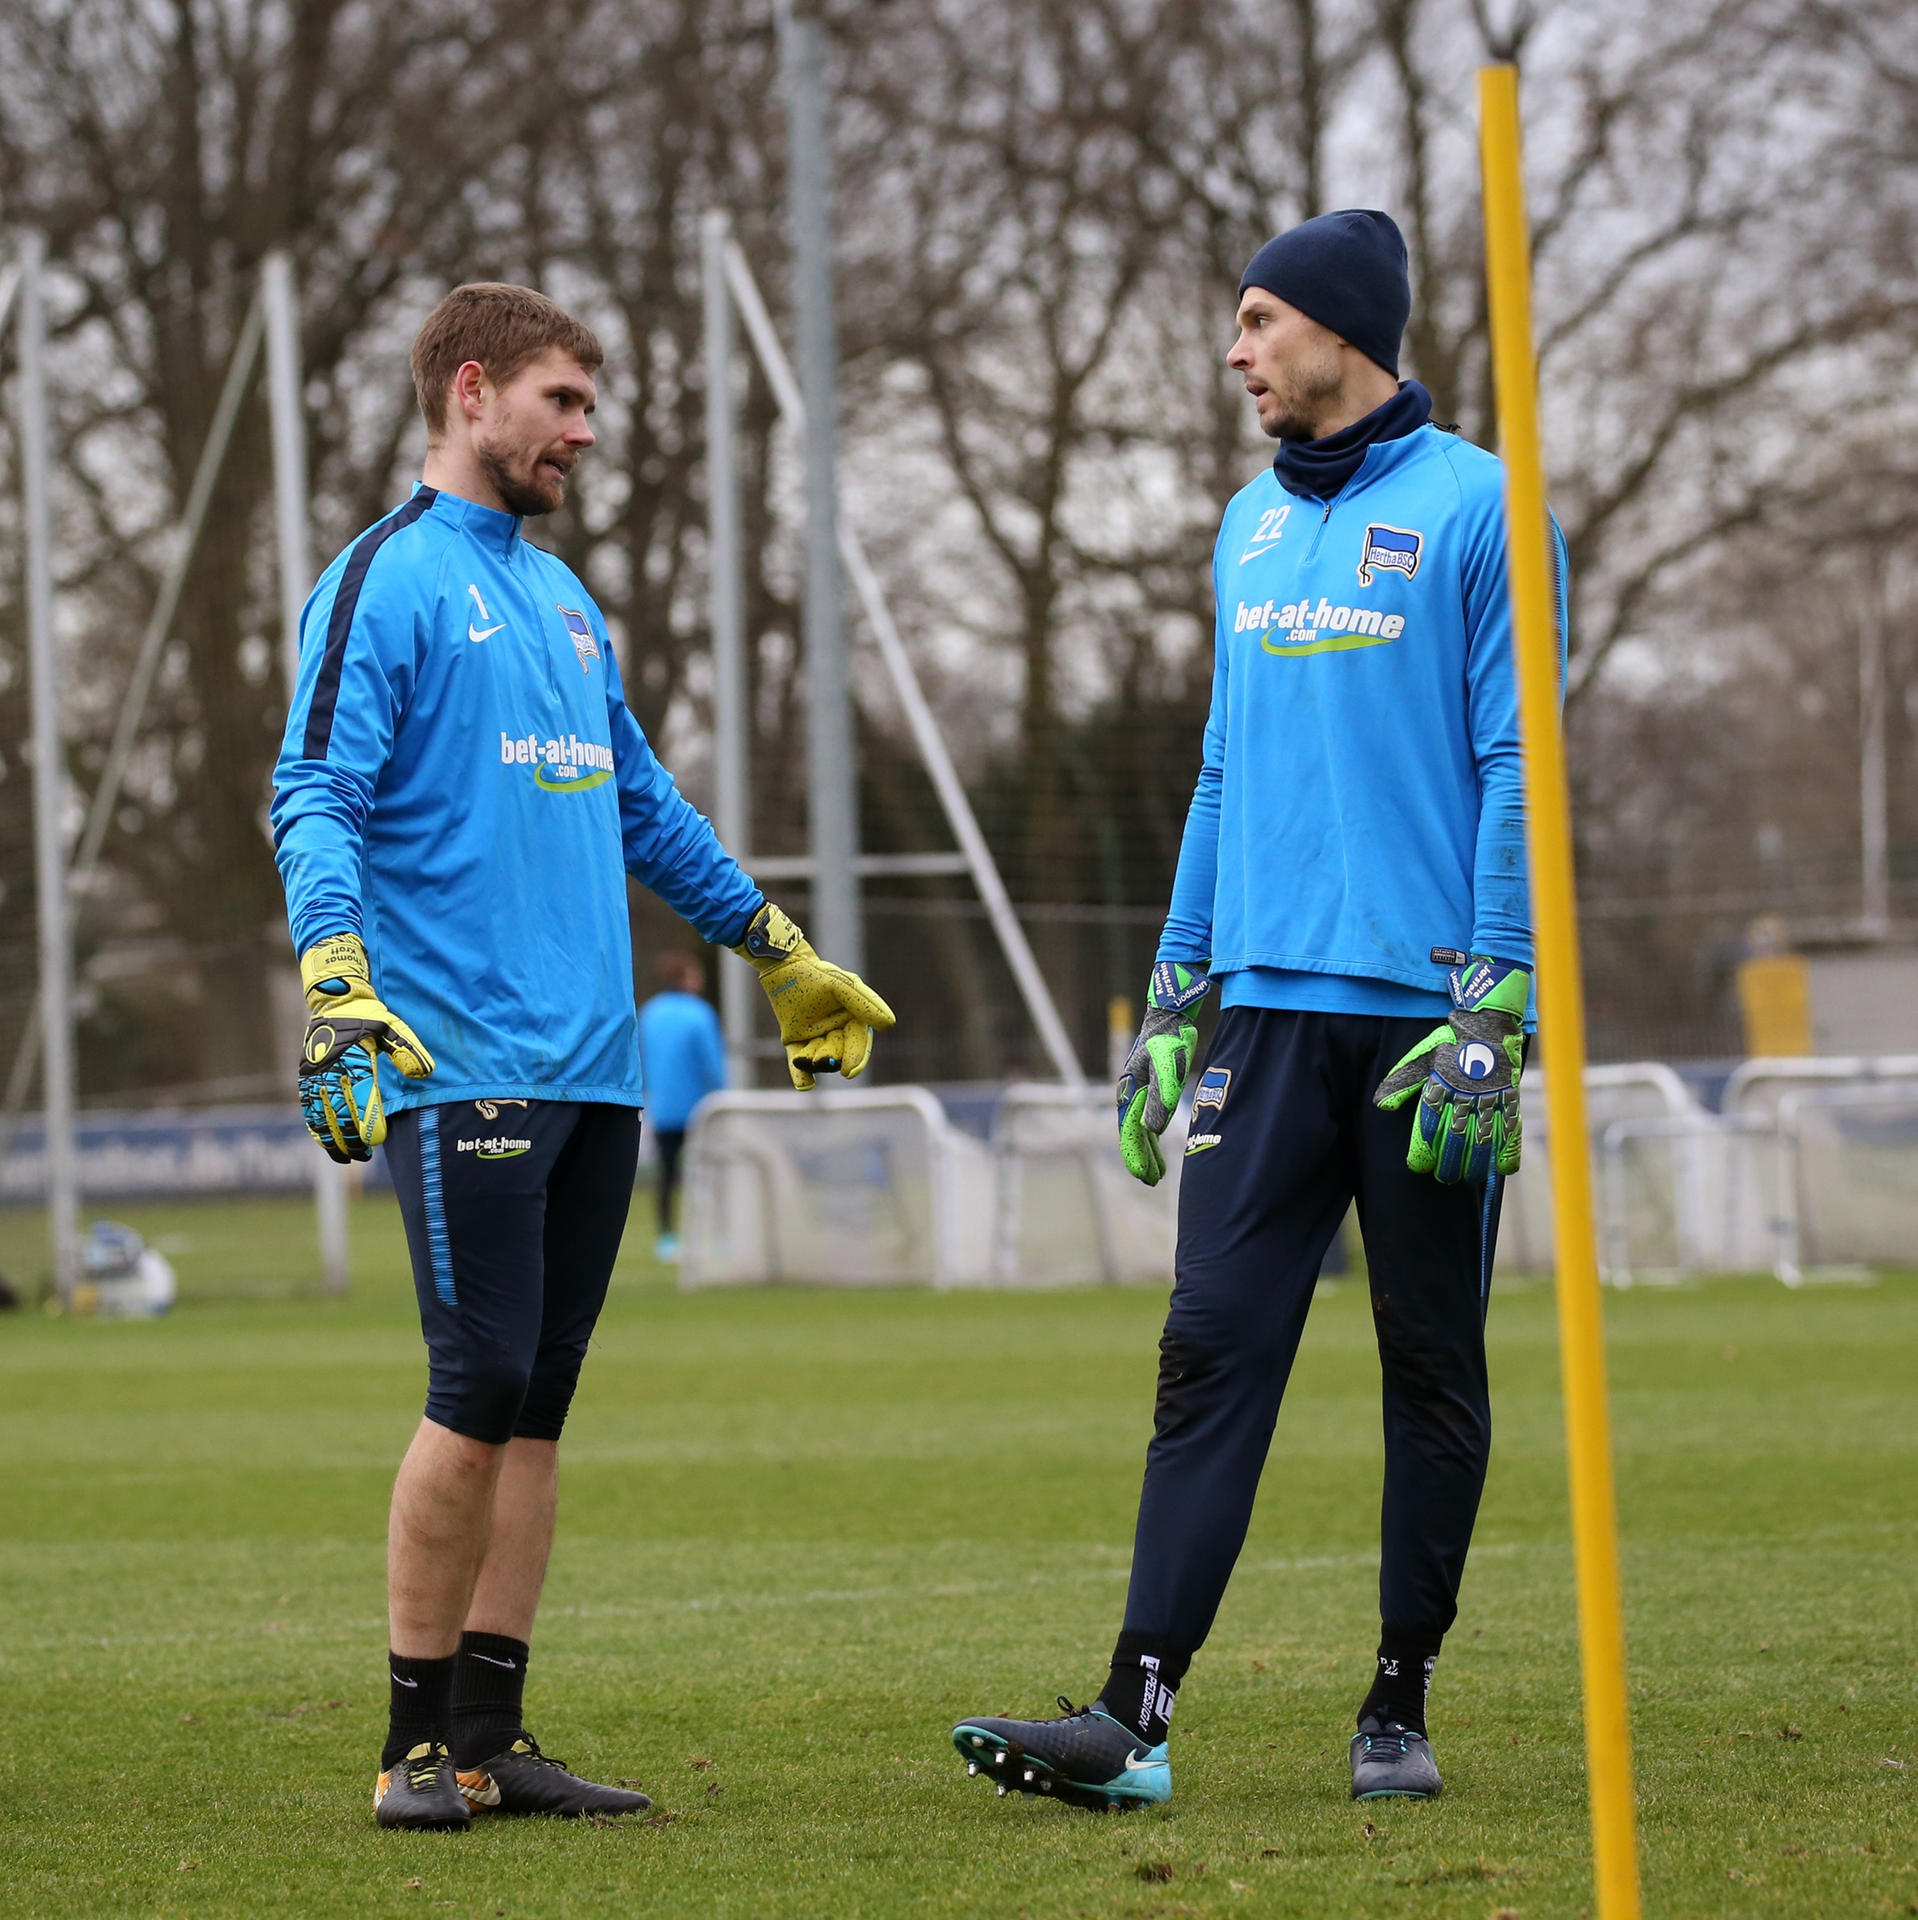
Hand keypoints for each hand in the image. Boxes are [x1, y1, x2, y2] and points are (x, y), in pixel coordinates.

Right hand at [297, 931, 434, 1161]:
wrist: (334, 1000)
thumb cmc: (368, 1015)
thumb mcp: (391, 1026)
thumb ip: (406, 1049)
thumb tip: (425, 1073)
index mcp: (354, 1060)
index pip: (361, 1100)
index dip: (368, 1123)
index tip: (377, 1141)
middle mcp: (331, 1070)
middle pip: (340, 1114)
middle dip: (351, 1140)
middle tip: (364, 1157)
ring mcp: (315, 1074)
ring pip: (321, 1115)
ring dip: (332, 1139)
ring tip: (346, 1158)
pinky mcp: (305, 1076)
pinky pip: (308, 1107)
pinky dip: (315, 1127)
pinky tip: (324, 1142)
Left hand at [732, 902, 895, 1090]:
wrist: (784, 966)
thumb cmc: (817, 974)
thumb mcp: (841, 986)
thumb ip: (864, 1003)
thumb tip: (889, 1024)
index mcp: (853, 1018)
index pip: (859, 1043)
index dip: (857, 1058)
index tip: (850, 1072)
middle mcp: (836, 1030)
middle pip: (839, 1052)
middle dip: (832, 1059)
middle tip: (823, 1060)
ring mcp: (815, 1036)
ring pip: (818, 1057)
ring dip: (813, 1062)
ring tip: (805, 1059)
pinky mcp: (794, 1039)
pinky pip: (798, 1059)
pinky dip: (800, 1074)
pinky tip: (804, 1086)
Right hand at [1116, 962, 1210, 1185]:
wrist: (1171, 1015)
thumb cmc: (1169, 1039)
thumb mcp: (1167, 1068)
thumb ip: (1160, 1098)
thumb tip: (1152, 1131)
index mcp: (1129, 1091)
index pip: (1130, 1132)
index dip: (1136, 1156)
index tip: (1144, 1177)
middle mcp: (1130, 1093)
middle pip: (1133, 1134)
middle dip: (1141, 1159)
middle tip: (1151, 1181)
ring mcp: (1139, 1091)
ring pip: (1140, 1128)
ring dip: (1146, 1150)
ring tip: (1156, 1173)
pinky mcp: (1150, 1087)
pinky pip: (1148, 1117)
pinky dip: (1152, 1135)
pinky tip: (1158, 1145)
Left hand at [1372, 956, 1528, 1182]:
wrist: (1487, 1022)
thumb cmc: (1449, 1043)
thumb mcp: (1420, 1058)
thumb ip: (1401, 1083)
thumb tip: (1380, 1105)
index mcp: (1440, 1084)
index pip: (1428, 1125)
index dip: (1423, 1150)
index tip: (1418, 1167)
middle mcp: (1464, 1093)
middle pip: (1454, 1138)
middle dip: (1448, 1163)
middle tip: (1443, 1177)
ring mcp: (1490, 1096)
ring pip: (1482, 1138)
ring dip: (1474, 1163)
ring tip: (1465, 1178)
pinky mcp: (1510, 1097)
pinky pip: (1512, 1129)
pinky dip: (1509, 1151)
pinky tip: (1501, 1170)